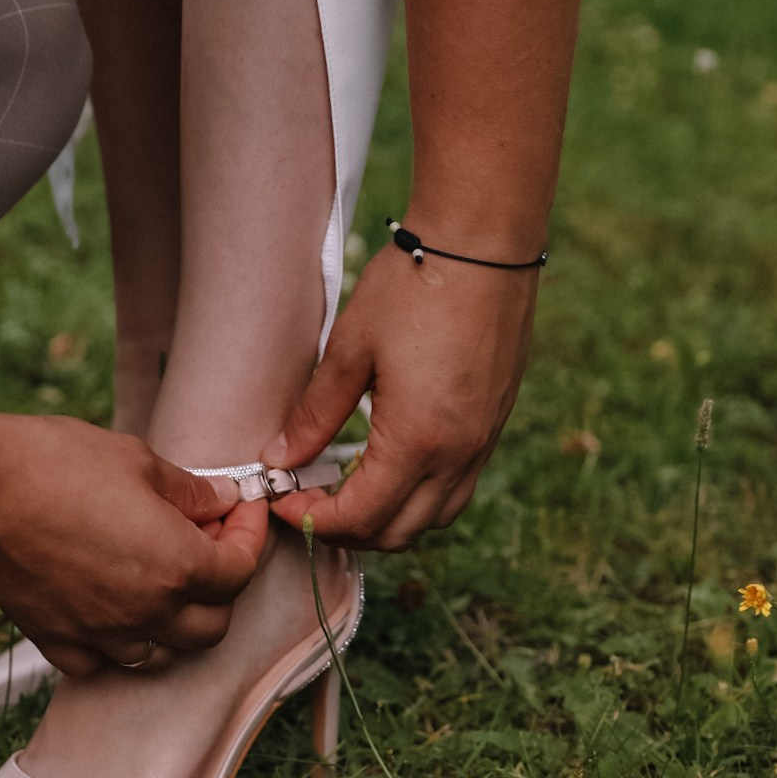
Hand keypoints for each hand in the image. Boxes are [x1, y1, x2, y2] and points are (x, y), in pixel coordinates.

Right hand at [0, 414, 266, 676]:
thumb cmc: (54, 462)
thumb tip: (222, 500)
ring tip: (160, 575)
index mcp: (176, 566)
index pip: (240, 571)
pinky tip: (110, 605)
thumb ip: (190, 490)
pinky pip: (103, 661)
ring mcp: (100, 634)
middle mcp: (145, 613)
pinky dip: (117, 641)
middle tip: (208, 542)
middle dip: (221, 586)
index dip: (249, 536)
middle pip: (212, 624)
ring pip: (162, 651)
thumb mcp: (137, 460)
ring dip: (173, 620)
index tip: (240, 510)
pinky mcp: (56, 641)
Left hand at [262, 244, 538, 549]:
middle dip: (348, 529)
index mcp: (417, 440)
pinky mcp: (495, 424)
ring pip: (435, 518)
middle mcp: (458, 454)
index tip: (283, 500)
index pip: (360, 517)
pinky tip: (390, 464)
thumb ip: (315, 413)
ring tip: (348, 487)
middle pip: (399, 533)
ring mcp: (483, 442)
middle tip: (309, 499)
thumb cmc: (414, 286)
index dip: (314, 520)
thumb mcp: (350, 348)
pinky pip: (458, 488)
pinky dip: (421, 495)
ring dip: (388, 519)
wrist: (486, 244)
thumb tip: (282, 457)